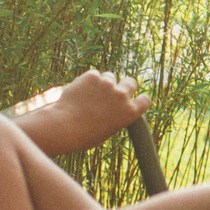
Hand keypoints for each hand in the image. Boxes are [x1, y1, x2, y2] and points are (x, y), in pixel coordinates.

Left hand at [14, 70, 150, 155]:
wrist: (64, 127)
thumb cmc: (84, 135)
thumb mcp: (108, 129)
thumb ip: (116, 114)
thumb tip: (114, 104)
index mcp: (130, 112)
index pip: (145, 100)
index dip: (139, 99)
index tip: (132, 99)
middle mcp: (122, 95)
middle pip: (130, 82)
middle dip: (123, 85)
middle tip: (111, 91)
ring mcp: (107, 84)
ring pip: (109, 76)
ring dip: (102, 83)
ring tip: (88, 96)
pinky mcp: (92, 76)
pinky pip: (94, 74)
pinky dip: (87, 81)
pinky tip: (79, 92)